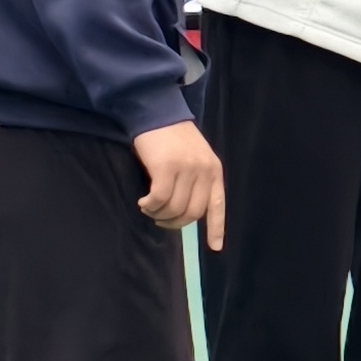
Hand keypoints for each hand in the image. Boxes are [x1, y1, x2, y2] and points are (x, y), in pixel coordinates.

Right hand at [133, 120, 224, 248]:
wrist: (157, 112)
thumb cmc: (173, 138)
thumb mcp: (194, 158)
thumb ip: (195, 181)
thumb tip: (185, 211)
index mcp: (214, 170)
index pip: (217, 205)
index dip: (216, 228)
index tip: (215, 248)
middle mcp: (204, 171)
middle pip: (192, 213)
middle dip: (174, 223)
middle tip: (159, 219)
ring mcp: (186, 169)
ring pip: (174, 209)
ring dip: (158, 214)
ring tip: (149, 208)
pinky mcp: (166, 168)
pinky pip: (159, 200)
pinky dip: (149, 206)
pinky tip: (143, 202)